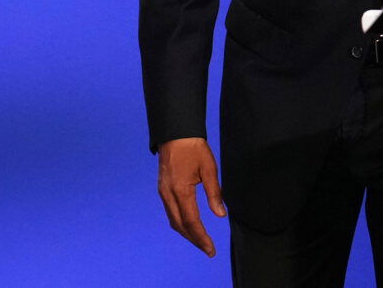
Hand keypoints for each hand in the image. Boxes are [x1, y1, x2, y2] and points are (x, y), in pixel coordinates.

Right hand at [157, 137, 226, 256]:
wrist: (175, 133)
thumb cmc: (194, 148)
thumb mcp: (209, 168)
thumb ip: (214, 193)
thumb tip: (220, 215)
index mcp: (181, 190)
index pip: (192, 221)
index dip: (202, 238)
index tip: (211, 249)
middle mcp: (168, 195)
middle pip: (180, 225)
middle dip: (194, 239)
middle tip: (208, 249)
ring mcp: (163, 192)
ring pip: (173, 220)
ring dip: (186, 233)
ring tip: (201, 241)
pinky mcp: (162, 189)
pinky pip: (170, 212)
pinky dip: (180, 223)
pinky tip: (189, 225)